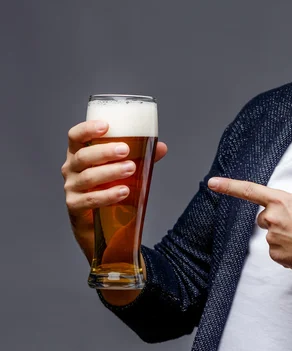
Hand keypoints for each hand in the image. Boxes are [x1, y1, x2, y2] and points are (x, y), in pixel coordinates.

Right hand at [61, 119, 166, 260]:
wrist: (102, 224)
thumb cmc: (109, 187)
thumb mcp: (124, 169)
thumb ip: (142, 157)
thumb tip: (161, 148)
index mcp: (80, 154)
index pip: (75, 137)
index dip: (87, 129)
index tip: (105, 126)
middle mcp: (71, 169)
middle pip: (82, 156)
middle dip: (105, 152)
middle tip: (126, 150)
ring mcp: (71, 188)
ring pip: (87, 177)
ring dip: (110, 172)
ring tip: (131, 169)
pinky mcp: (75, 207)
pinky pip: (89, 200)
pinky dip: (107, 195)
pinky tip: (123, 191)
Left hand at [207, 177, 291, 274]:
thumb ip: (289, 204)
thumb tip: (281, 212)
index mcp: (281, 200)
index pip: (249, 190)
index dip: (228, 186)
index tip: (212, 183)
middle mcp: (272, 217)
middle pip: (264, 217)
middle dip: (276, 220)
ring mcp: (272, 238)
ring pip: (272, 235)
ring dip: (284, 236)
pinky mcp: (275, 255)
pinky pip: (277, 251)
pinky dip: (287, 251)